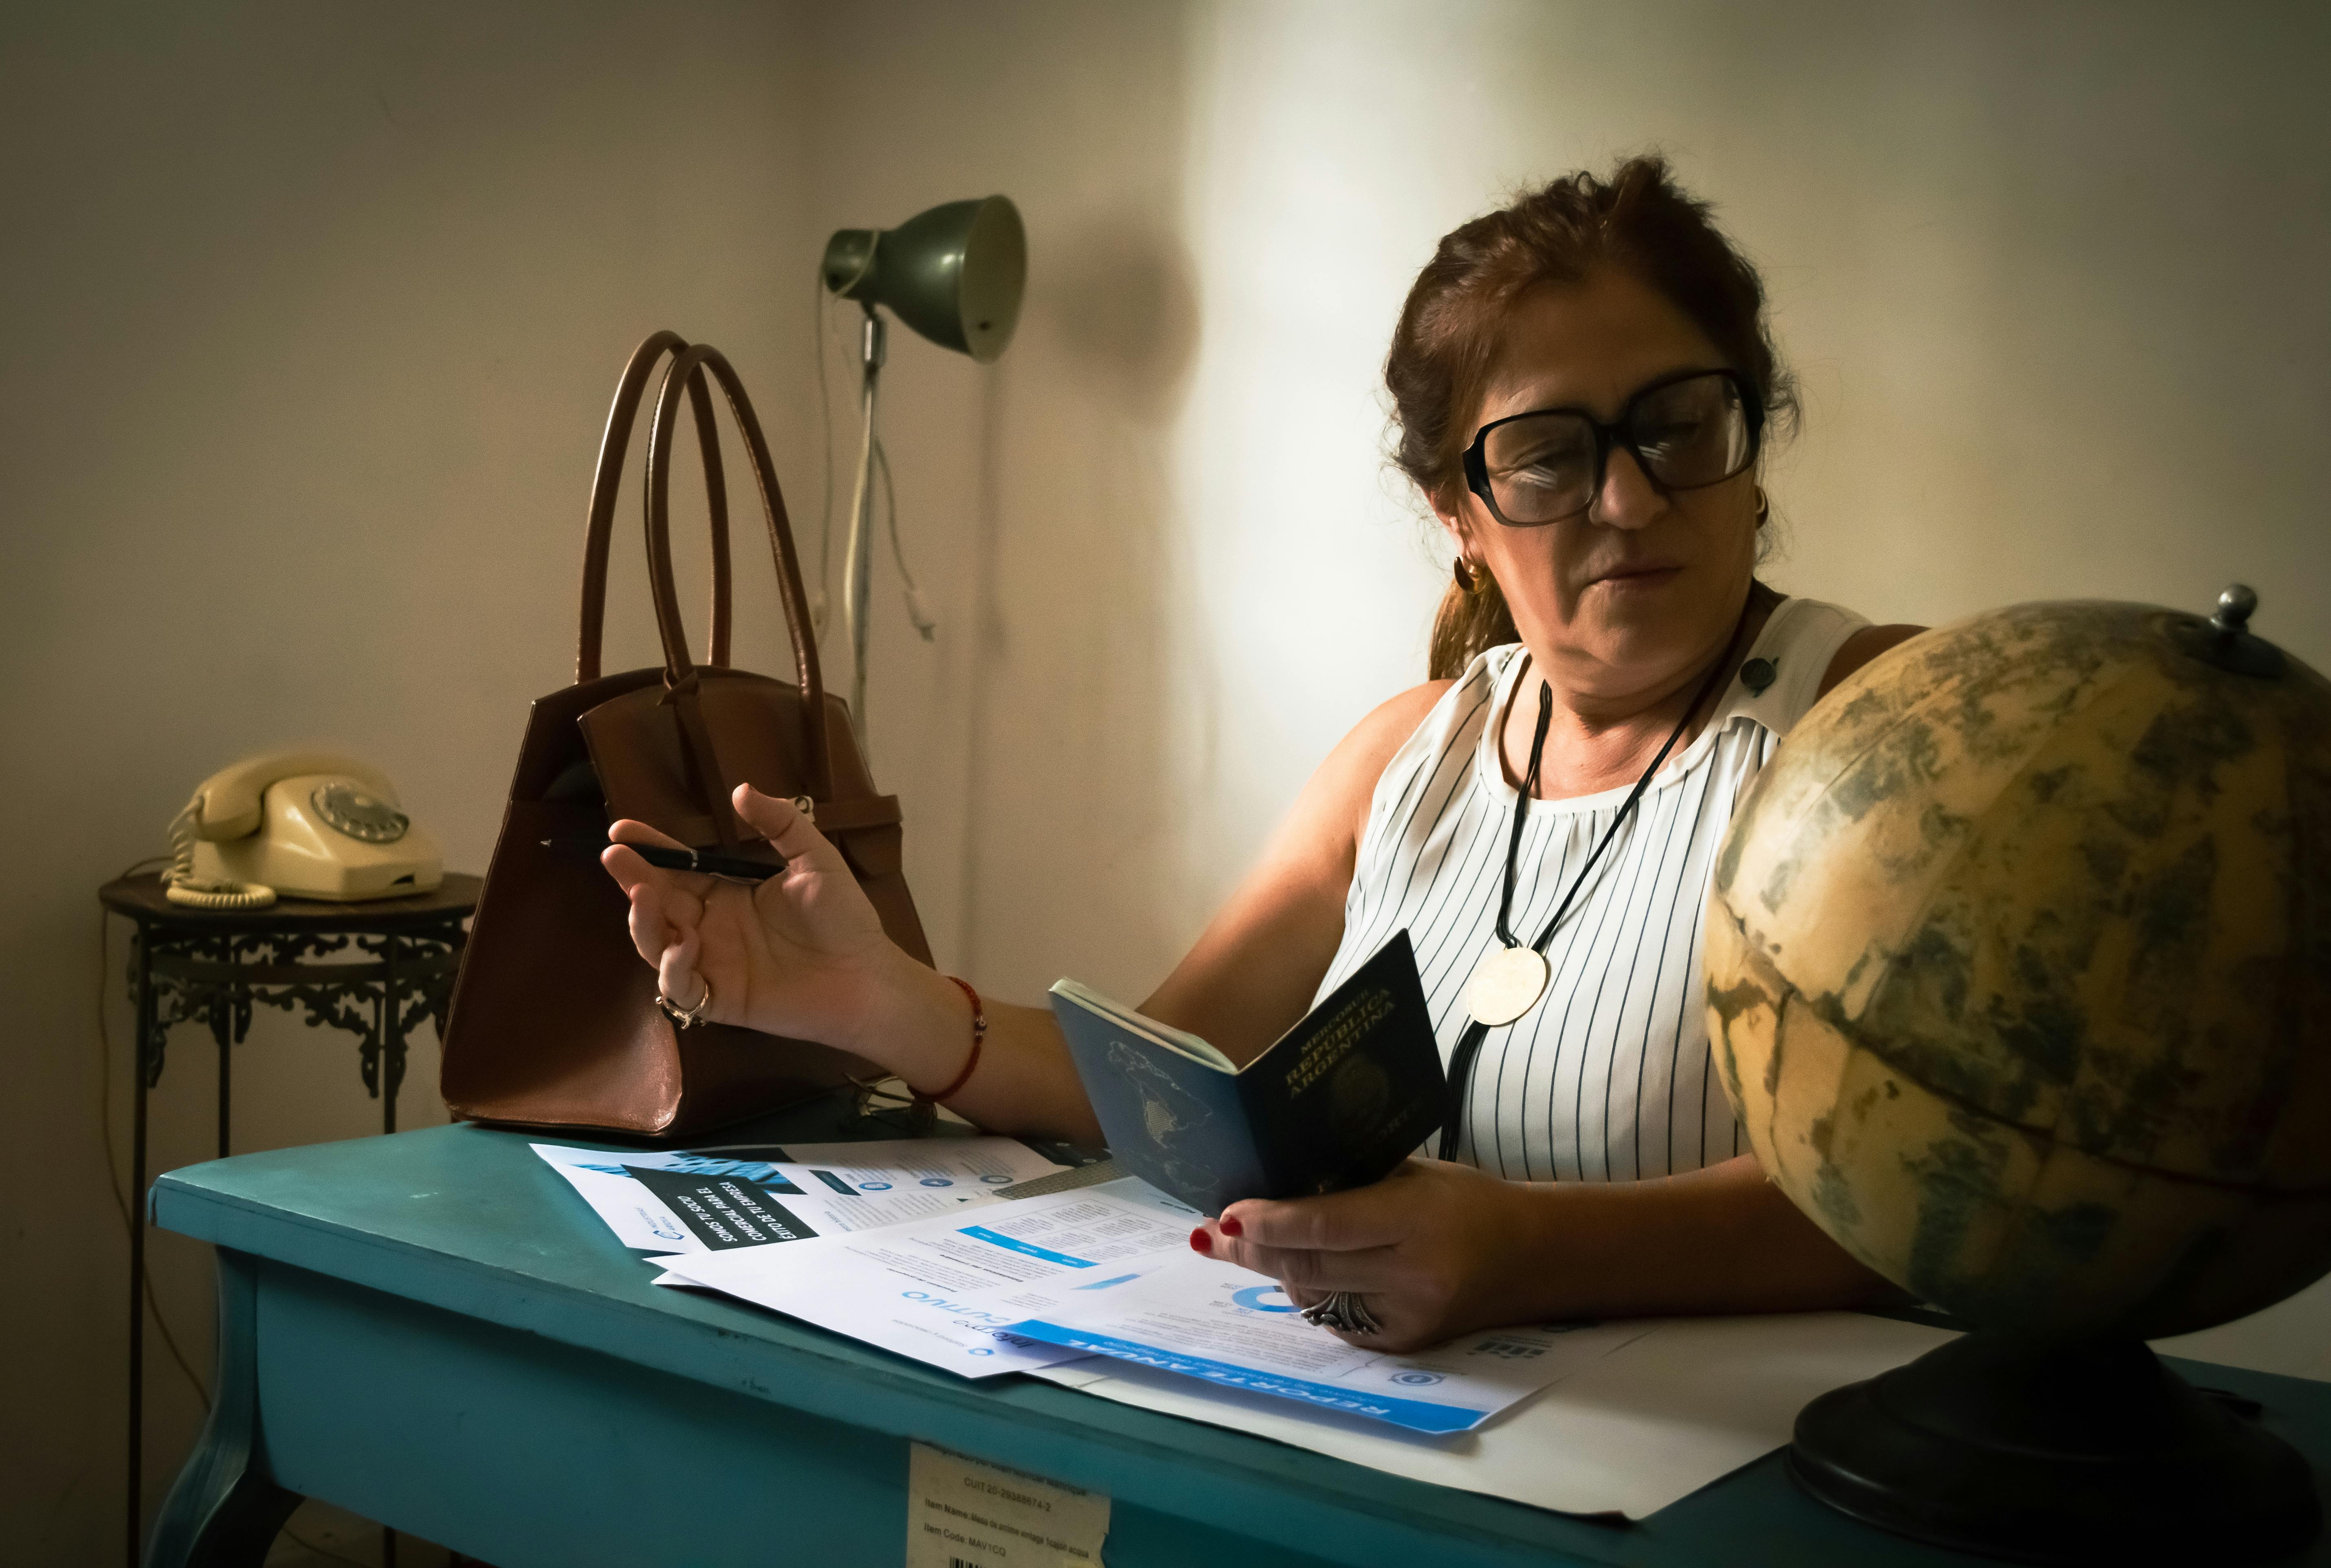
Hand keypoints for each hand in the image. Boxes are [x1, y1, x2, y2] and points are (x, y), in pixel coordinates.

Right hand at [601, 784, 903, 1048]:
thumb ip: (781, 824)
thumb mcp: (816, 859)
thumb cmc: (845, 919)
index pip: (678, 869)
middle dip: (632, 879)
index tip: (622, 829)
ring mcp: (711, 965)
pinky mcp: (719, 1000)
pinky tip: (685, 945)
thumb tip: (741, 790)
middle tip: (615, 856)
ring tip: (643, 897)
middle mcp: (711, 928)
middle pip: (656, 904)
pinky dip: (673, 969)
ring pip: (655, 945)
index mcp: (727, 894)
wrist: (869, 976)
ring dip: (641, 922)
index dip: (649, 850)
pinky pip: (679, 988)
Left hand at [1196, 1159, 1541, 1353]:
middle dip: (1252, 1252)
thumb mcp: (1414, 1176)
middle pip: (1309, 1267)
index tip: (1226, 1216)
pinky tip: (1291, 1271)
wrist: (1534, 1257)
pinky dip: (1308, 1294)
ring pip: (1314, 1297)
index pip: (1325, 1226)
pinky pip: (1335, 1318)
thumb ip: (1352, 1186)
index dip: (1269, 1223)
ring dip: (1273, 1272)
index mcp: (1417, 1220)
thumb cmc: (1468, 1201)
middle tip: (1211, 1235)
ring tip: (1239, 1246)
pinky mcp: (1404, 1344)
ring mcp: (1407, 1317)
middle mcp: (1411, 1275)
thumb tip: (1276, 1189)